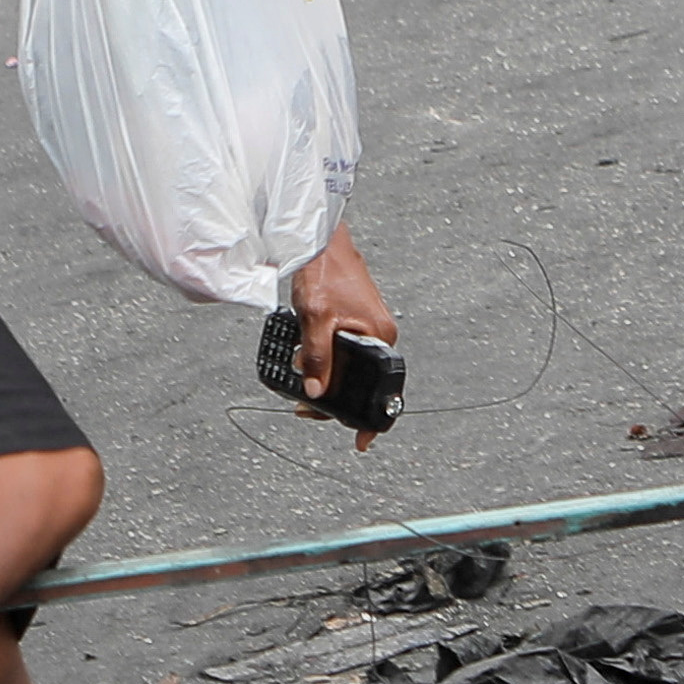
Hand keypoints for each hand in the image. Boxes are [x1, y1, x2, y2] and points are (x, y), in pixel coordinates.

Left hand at [284, 231, 400, 449]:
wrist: (319, 241)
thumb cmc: (324, 271)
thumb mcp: (315, 318)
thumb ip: (317, 358)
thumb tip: (316, 393)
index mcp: (380, 337)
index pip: (381, 389)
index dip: (370, 418)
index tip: (361, 441)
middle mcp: (380, 335)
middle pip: (361, 382)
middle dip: (333, 396)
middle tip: (306, 407)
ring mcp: (367, 328)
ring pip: (349, 368)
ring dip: (326, 376)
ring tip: (302, 379)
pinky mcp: (354, 321)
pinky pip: (344, 352)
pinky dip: (325, 360)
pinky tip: (306, 360)